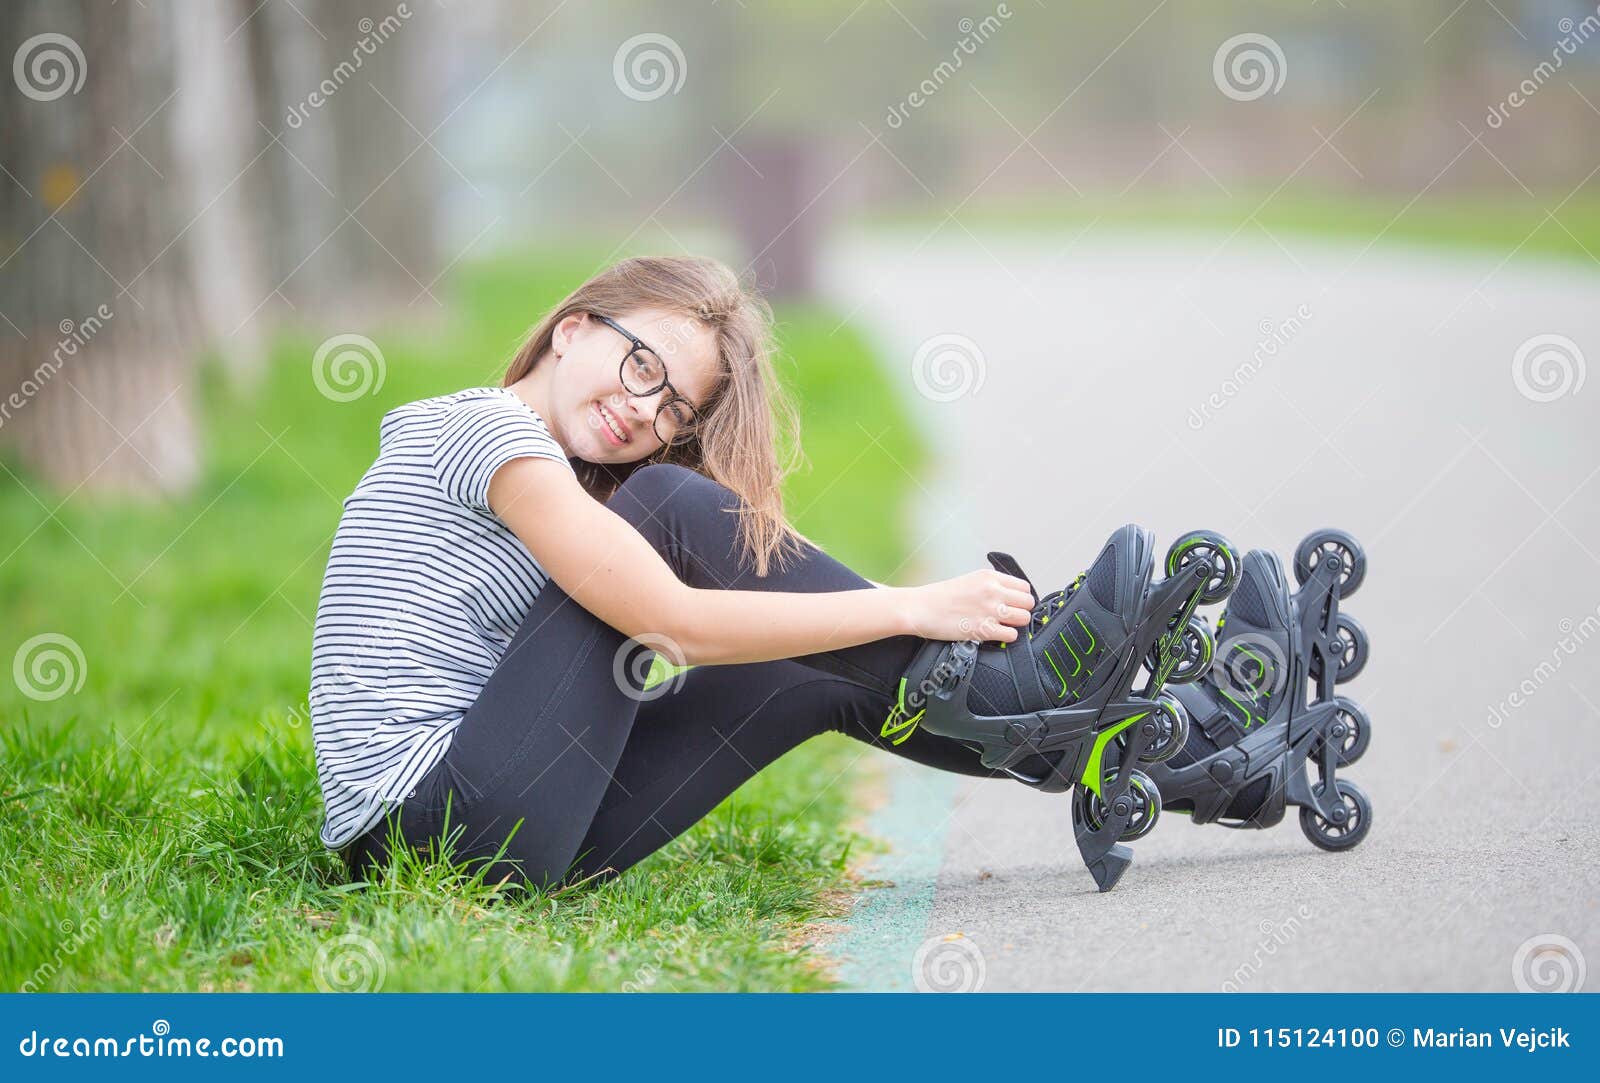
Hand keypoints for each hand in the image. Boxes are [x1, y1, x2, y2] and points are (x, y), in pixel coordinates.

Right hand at [902, 569, 1035, 642]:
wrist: (919, 608)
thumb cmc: (939, 597)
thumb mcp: (969, 580)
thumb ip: (990, 586)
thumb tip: (1008, 597)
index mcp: (989, 577)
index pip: (1024, 587)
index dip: (1020, 598)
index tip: (1014, 604)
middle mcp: (992, 591)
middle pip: (1028, 602)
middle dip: (1021, 611)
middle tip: (1009, 617)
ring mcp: (989, 610)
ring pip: (1024, 618)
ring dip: (1015, 624)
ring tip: (1002, 626)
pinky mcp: (983, 629)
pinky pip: (1012, 635)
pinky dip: (1006, 637)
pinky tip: (995, 634)